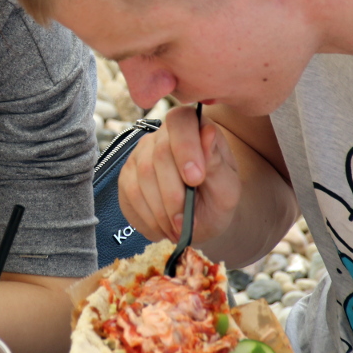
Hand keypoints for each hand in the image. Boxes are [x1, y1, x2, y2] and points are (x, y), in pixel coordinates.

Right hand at [118, 104, 240, 243]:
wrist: (201, 218)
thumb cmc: (216, 197)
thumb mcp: (226, 186)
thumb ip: (217, 162)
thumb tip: (208, 132)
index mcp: (192, 127)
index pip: (181, 123)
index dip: (186, 148)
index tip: (195, 179)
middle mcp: (162, 135)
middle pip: (160, 155)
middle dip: (173, 194)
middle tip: (185, 221)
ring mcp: (140, 154)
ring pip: (142, 176)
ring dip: (161, 210)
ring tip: (177, 229)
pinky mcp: (126, 176)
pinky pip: (130, 193)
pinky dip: (148, 216)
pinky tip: (163, 227)